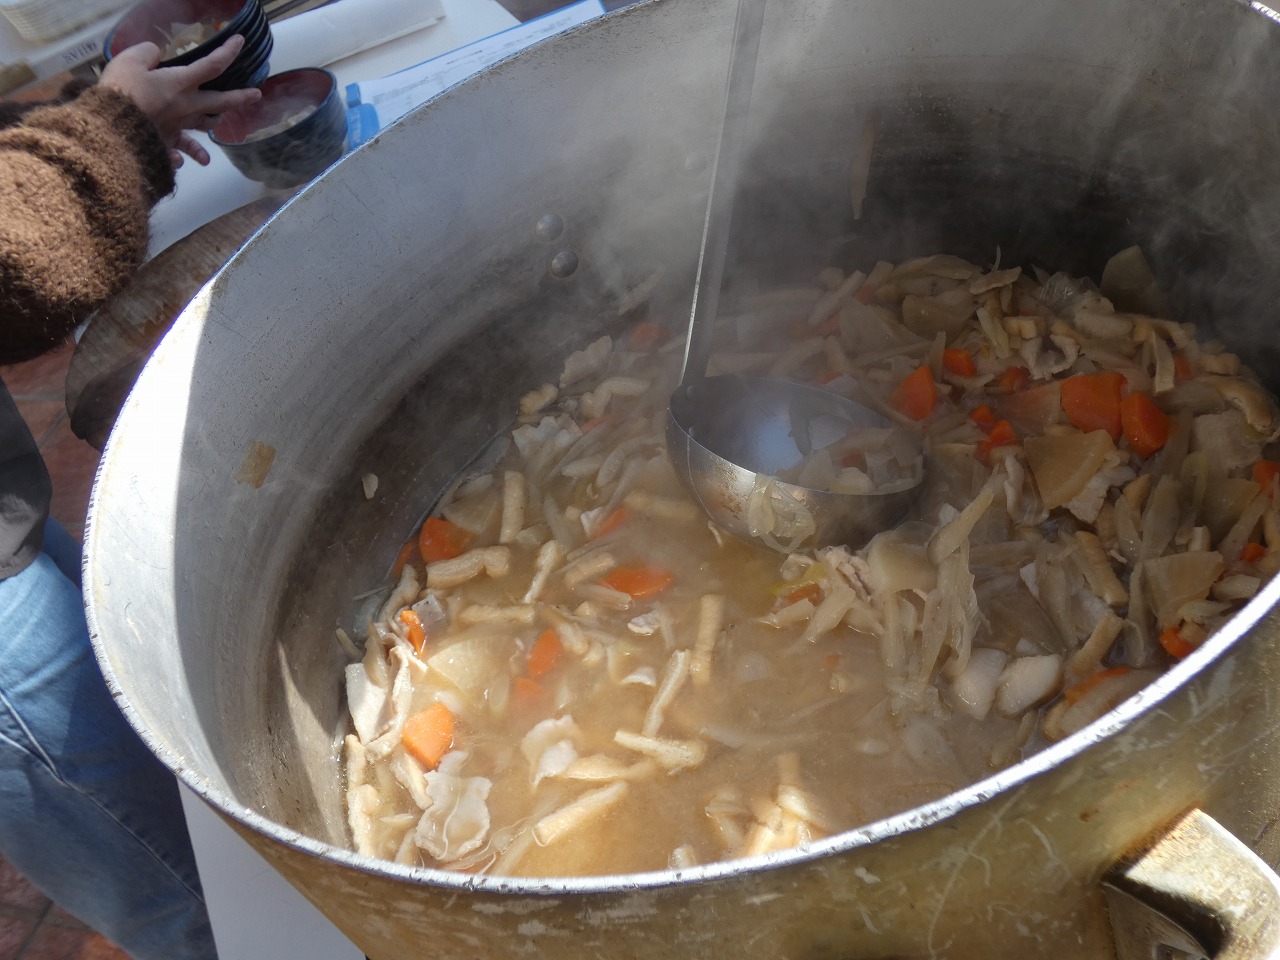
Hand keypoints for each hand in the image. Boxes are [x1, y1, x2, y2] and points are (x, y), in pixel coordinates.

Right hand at [100, 35, 262, 167]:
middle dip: (241, 97)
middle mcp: (187, 107)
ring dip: (213, 123)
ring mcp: (178, 128)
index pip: (212, 66)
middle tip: (256, 95)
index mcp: (181, 84)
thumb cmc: (121, 92)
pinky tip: (180, 160)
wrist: (112, 128)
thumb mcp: (131, 60)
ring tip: (217, 122)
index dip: (228, 52)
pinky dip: (182, 155)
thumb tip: (157, 54)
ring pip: (204, 126)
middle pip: (221, 102)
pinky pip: (179, 151)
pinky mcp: (165, 144)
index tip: (240, 43)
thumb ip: (148, 53)